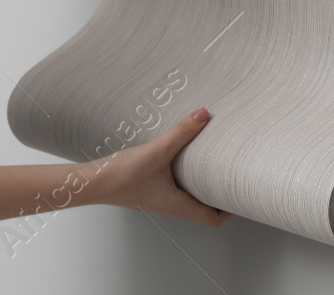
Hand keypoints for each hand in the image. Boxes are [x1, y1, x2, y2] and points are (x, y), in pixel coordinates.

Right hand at [84, 107, 232, 226]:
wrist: (93, 182)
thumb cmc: (123, 176)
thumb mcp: (157, 151)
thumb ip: (181, 132)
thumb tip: (204, 114)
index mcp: (178, 205)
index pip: (212, 219)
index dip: (230, 210)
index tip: (240, 195)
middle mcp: (170, 207)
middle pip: (202, 209)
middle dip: (217, 194)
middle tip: (229, 177)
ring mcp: (158, 200)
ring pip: (187, 198)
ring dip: (199, 185)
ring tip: (208, 165)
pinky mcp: (147, 190)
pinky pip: (172, 189)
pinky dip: (182, 178)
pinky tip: (178, 159)